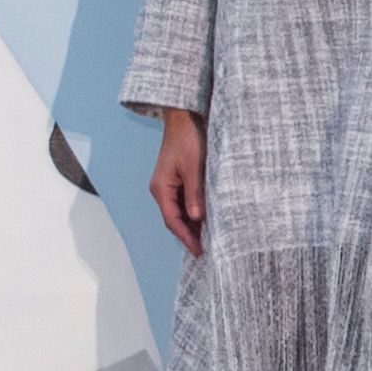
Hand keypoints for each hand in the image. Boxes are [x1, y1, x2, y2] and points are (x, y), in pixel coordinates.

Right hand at [150, 108, 208, 257]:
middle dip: (190, 235)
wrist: (184, 118)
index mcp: (161, 188)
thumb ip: (195, 193)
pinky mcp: (178, 180)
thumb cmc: (188, 139)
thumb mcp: (195, 167)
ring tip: (209, 239)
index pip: (172, 220)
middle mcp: (162, 190)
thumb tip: (196, 218)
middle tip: (207, 250)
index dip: (187, 238)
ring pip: (180, 212)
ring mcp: (169, 185)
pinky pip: (184, 202)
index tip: (200, 251)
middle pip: (175, 219)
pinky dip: (194, 213)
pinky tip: (207, 219)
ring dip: (193, 225)